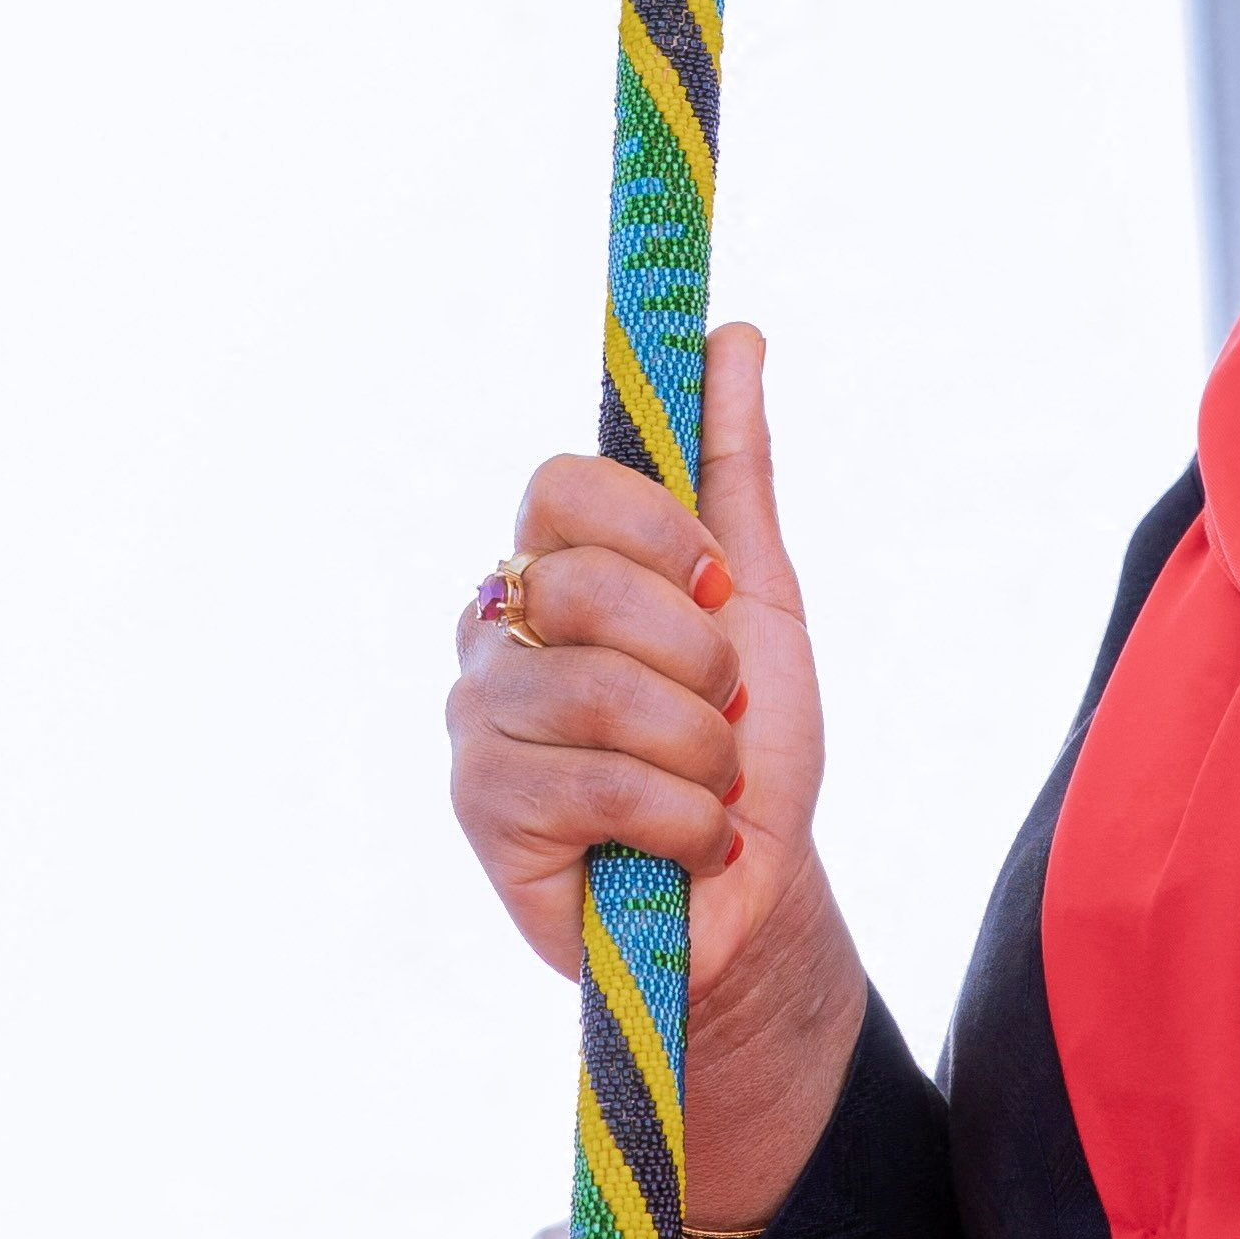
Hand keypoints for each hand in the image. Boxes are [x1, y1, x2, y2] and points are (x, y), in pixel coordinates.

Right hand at [448, 325, 865, 1238]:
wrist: (752, 905)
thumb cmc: (749, 754)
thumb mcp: (760, 600)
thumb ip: (732, 471)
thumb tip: (733, 333)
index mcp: (555, 567)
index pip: (560, 484)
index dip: (656, 529)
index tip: (719, 587)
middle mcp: (496, 630)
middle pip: (582, 582)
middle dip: (696, 655)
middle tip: (728, 705)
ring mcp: (479, 721)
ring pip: (594, 688)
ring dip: (698, 746)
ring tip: (711, 785)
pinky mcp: (482, 812)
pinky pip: (593, 782)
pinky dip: (676, 815)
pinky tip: (686, 842)